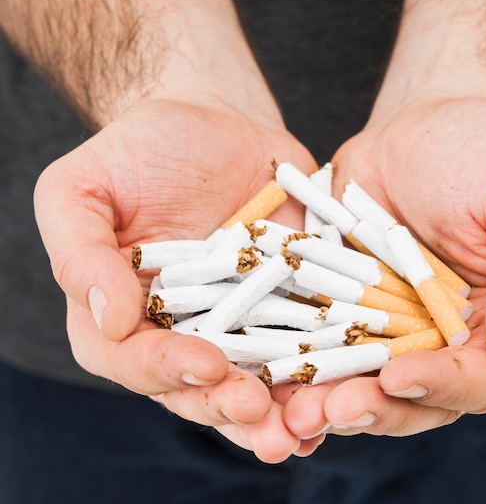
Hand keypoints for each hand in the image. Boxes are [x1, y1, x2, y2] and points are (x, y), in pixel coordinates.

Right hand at [33, 97, 322, 461]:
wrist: (214, 121)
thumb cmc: (140, 150)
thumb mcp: (82, 189)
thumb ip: (79, 253)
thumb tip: (109, 320)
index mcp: (122, 315)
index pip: (134, 360)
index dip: (167, 370)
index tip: (206, 364)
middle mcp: (181, 331)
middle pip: (198, 388)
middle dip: (229, 407)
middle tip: (260, 415)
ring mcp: (238, 323)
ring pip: (255, 382)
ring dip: (280, 413)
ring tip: (304, 429)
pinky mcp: (287, 305)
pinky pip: (305, 346)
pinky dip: (322, 374)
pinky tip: (341, 392)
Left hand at [280, 97, 485, 437]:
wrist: (419, 127)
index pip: (483, 378)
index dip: (443, 387)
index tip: (398, 379)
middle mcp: (453, 341)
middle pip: (420, 399)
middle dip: (378, 410)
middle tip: (335, 412)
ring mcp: (398, 331)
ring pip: (368, 384)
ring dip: (334, 402)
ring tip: (299, 410)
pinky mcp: (352, 313)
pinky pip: (329, 347)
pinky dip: (306, 366)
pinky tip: (278, 377)